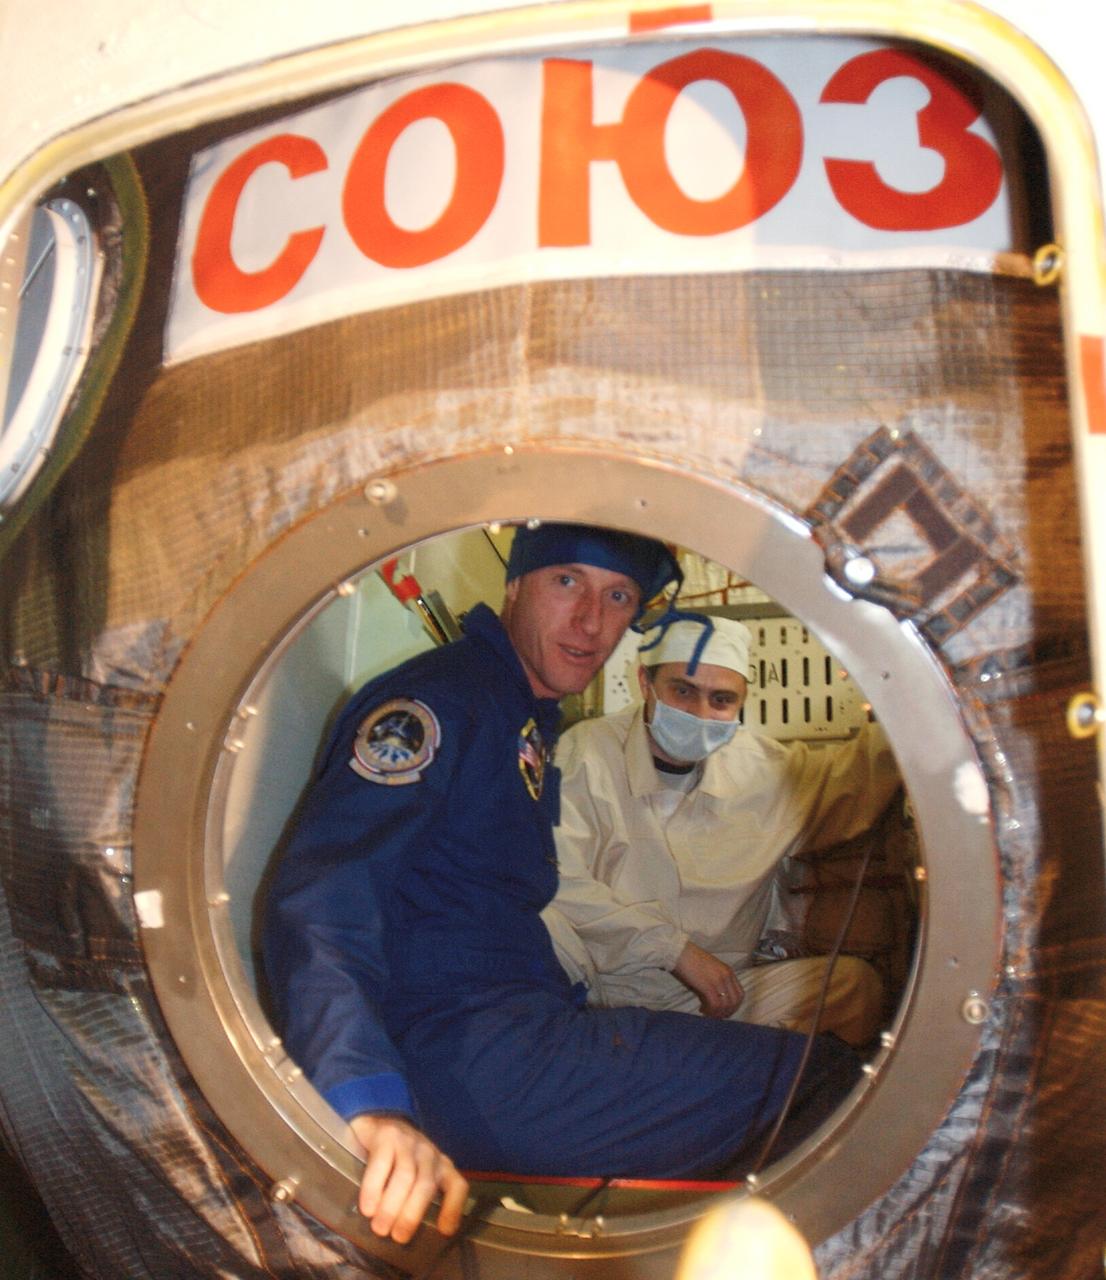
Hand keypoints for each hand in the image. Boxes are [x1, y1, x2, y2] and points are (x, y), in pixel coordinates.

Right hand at [348, 1113, 468, 1243]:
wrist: (376, 1120)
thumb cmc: (397, 1161)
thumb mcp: (416, 1176)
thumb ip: (418, 1198)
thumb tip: (405, 1237)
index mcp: (441, 1166)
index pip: (457, 1185)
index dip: (453, 1208)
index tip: (444, 1231)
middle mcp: (429, 1154)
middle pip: (425, 1186)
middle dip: (412, 1214)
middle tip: (397, 1237)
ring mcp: (408, 1142)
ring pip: (405, 1176)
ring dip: (392, 1206)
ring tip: (379, 1228)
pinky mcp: (387, 1136)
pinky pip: (381, 1164)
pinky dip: (374, 1188)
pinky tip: (367, 1208)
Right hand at [672, 941, 743, 1018]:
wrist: (679, 952)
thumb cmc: (691, 960)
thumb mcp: (709, 970)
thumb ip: (716, 982)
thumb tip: (714, 1000)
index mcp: (728, 971)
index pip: (740, 994)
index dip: (734, 1006)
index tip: (723, 1011)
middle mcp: (727, 976)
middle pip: (735, 1001)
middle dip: (727, 1012)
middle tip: (715, 1015)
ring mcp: (718, 981)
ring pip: (726, 1005)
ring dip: (717, 1013)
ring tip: (706, 1012)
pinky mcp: (708, 986)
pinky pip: (715, 1005)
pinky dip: (710, 1011)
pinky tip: (702, 1010)